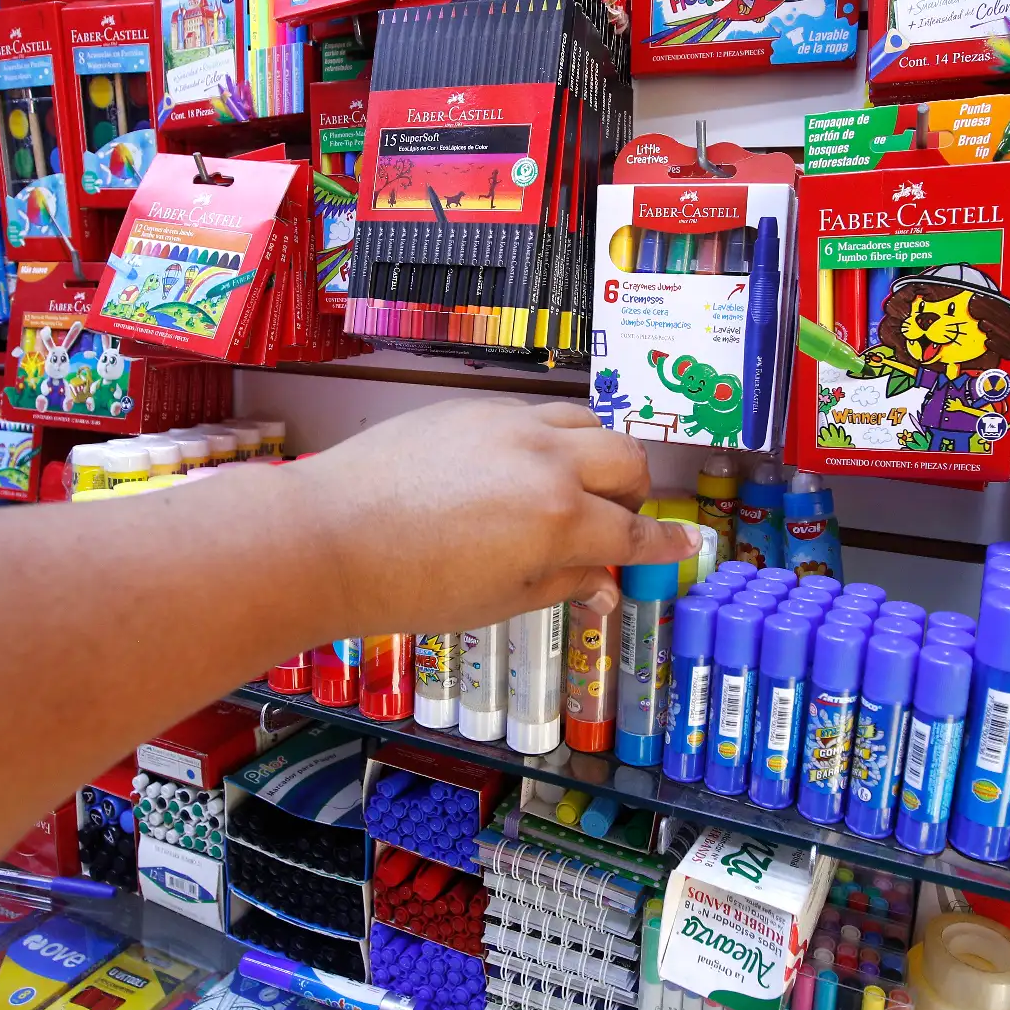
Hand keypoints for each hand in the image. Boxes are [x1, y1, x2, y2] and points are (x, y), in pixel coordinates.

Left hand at [273, 398, 699, 635]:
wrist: (327, 536)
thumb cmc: (408, 586)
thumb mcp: (499, 601)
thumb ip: (563, 585)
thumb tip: (606, 590)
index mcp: (559, 519)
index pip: (634, 531)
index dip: (664, 545)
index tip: (682, 548)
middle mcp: (546, 460)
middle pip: (627, 460)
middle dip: (633, 494)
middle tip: (613, 524)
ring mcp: (508, 424)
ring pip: (586, 422)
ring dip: (595, 456)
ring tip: (570, 490)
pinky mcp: (472, 408)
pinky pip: (535, 414)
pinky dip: (547, 441)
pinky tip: (517, 472)